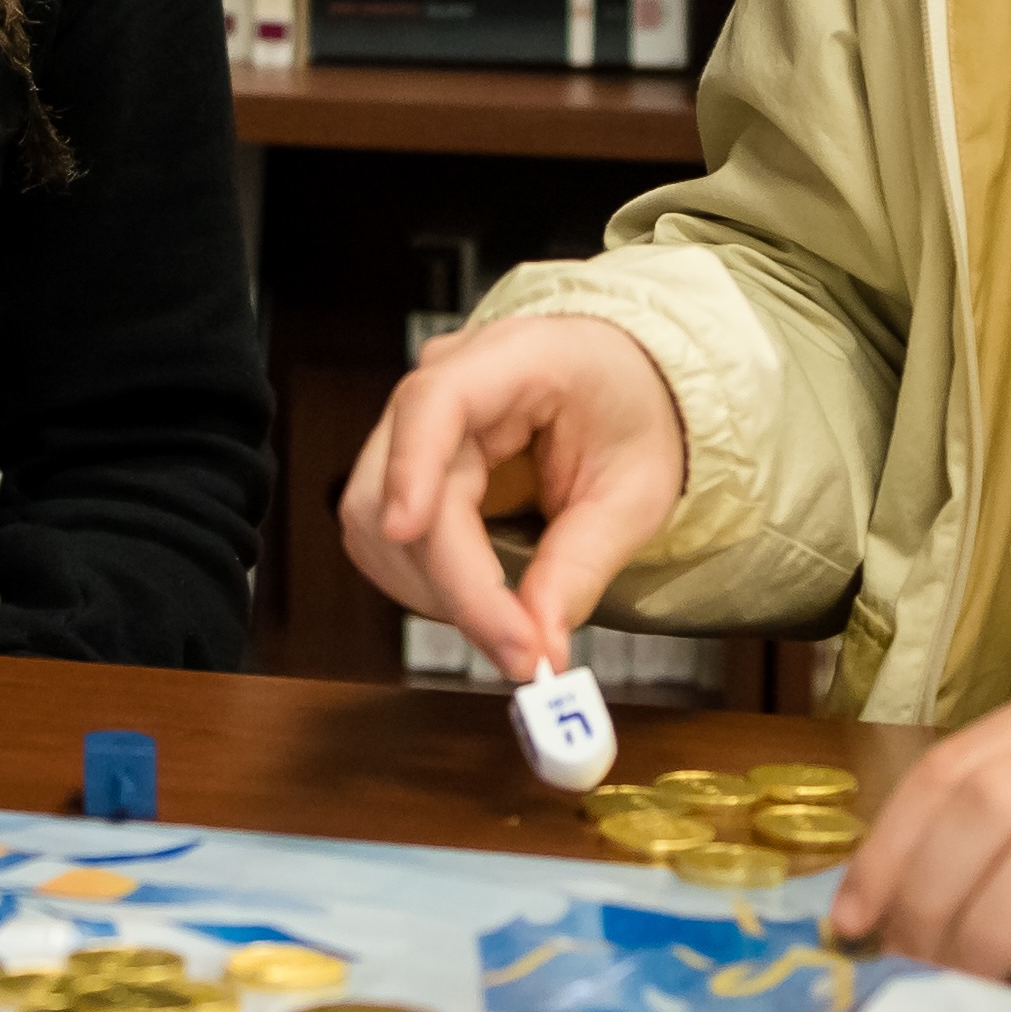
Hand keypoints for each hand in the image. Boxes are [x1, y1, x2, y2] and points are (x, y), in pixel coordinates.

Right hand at [337, 313, 690, 682]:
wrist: (619, 387)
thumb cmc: (628, 417)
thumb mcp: (636, 492)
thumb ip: (583, 563)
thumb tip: (540, 638)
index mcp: (517, 357)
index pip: (434, 402)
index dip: (410, 465)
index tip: (406, 531)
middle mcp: (445, 378)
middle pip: (401, 484)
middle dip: (455, 582)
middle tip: (523, 654)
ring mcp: (412, 420)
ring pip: (374, 518)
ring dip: (437, 591)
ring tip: (512, 629)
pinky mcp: (399, 463)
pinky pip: (381, 536)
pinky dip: (426, 584)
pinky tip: (480, 600)